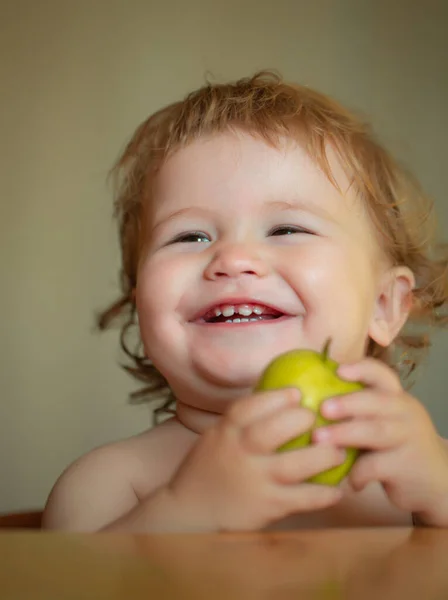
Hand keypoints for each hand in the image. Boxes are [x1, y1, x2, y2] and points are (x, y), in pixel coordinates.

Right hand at [166, 389, 344, 531]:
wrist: (190, 512)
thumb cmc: (210, 468)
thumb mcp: (218, 437)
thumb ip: (243, 421)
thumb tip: (279, 397)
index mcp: (225, 432)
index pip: (247, 407)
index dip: (275, 397)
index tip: (297, 392)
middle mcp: (239, 453)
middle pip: (272, 430)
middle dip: (301, 420)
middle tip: (320, 419)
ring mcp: (253, 481)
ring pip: (293, 465)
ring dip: (321, 456)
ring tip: (339, 451)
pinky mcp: (266, 507)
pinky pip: (300, 500)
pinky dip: (322, 495)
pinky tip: (337, 491)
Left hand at [314, 358, 447, 525]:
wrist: (437, 482)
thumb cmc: (396, 447)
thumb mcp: (385, 422)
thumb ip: (358, 410)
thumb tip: (307, 399)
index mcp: (396, 398)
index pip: (382, 375)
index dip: (361, 369)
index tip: (337, 370)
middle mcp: (405, 413)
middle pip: (376, 401)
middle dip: (347, 403)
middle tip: (322, 408)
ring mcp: (409, 438)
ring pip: (375, 432)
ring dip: (344, 434)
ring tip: (318, 440)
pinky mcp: (408, 466)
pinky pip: (377, 466)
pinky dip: (358, 473)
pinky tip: (348, 481)